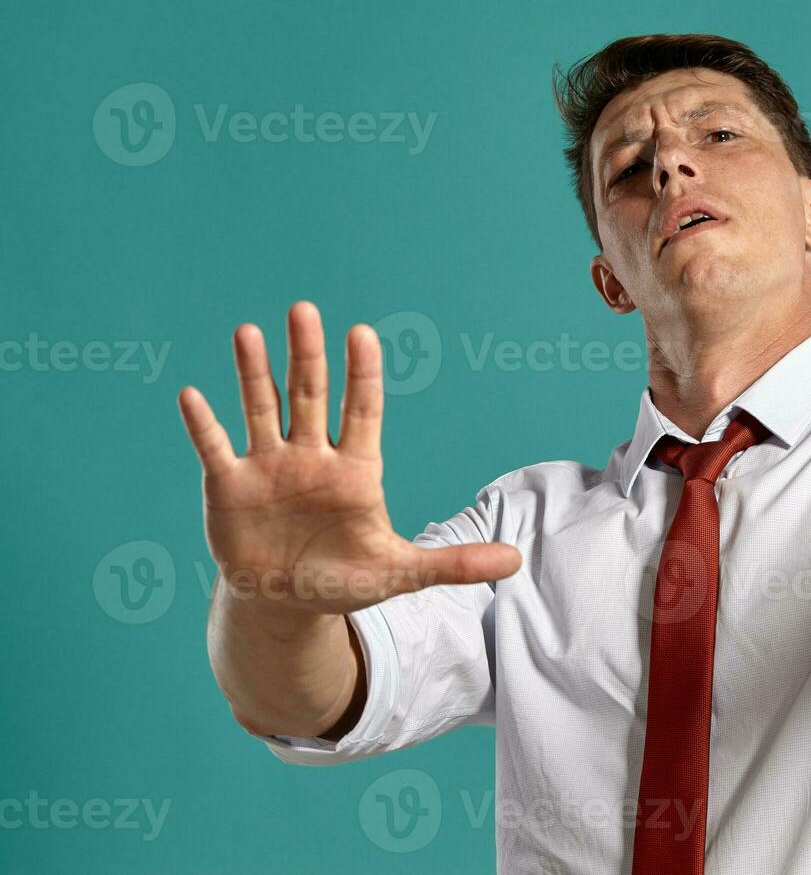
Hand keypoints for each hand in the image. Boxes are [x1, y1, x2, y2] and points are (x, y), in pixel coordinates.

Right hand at [178, 301, 520, 615]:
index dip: (361, 374)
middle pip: (309, 395)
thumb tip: (516, 561)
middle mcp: (311, 456)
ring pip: (261, 409)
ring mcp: (269, 467)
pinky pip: (215, 449)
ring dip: (253, 373)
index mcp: (355, 469)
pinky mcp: (230, 487)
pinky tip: (192, 395)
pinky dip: (204, 425)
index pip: (362, 410)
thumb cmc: (345, 577)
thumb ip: (454, 563)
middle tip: (304, 310)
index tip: (362, 333)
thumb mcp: (401, 574)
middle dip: (306, 354)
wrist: (287, 601)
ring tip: (248, 331)